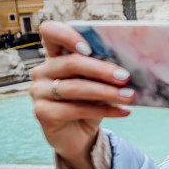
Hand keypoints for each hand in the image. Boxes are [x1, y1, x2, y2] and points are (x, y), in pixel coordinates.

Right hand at [30, 20, 134, 168]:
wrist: (79, 136)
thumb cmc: (90, 103)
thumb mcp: (98, 84)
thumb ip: (104, 71)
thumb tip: (128, 66)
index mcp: (55, 56)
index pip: (50, 32)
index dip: (66, 36)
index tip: (89, 48)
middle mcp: (42, 71)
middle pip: (71, 63)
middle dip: (101, 70)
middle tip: (125, 77)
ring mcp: (38, 91)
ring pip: (75, 88)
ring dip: (106, 92)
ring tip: (129, 96)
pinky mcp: (41, 112)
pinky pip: (75, 109)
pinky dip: (103, 110)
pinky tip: (123, 111)